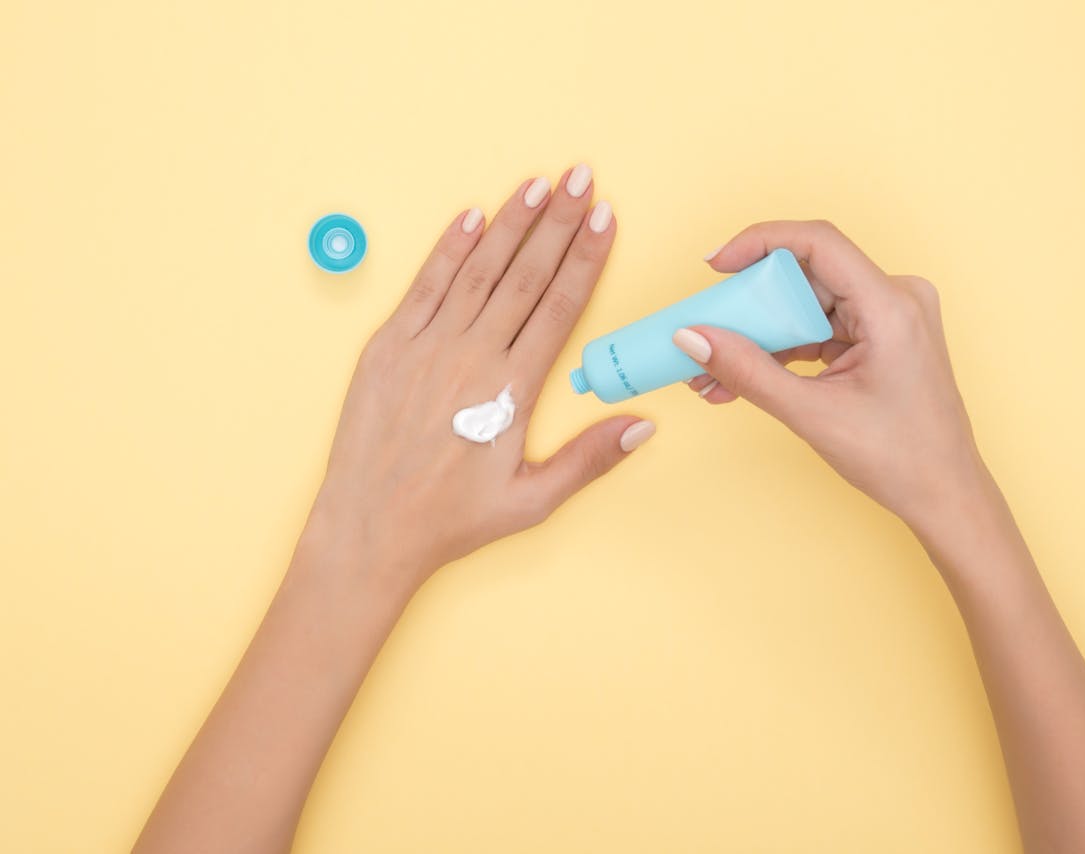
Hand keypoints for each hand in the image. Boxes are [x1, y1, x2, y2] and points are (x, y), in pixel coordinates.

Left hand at [301, 167, 653, 597]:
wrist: (369, 529)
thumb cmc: (451, 521)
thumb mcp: (532, 502)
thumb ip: (590, 458)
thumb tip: (645, 425)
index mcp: (510, 390)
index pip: (559, 306)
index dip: (586, 258)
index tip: (606, 219)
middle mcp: (470, 357)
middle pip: (524, 275)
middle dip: (558, 223)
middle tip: (581, 178)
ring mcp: (424, 347)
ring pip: (477, 270)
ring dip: (509, 223)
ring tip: (538, 184)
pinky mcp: (386, 348)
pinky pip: (423, 287)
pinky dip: (447, 249)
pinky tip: (470, 216)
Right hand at [676, 220, 986, 535]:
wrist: (944, 495)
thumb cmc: (901, 459)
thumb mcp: (812, 414)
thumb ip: (747, 372)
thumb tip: (693, 338)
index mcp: (892, 307)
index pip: (818, 243)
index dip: (760, 242)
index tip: (716, 264)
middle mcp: (898, 299)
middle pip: (807, 277)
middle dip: (750, 308)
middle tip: (705, 333)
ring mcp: (892, 317)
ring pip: (809, 306)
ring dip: (761, 337)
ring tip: (713, 373)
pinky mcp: (883, 337)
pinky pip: (822, 328)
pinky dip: (784, 351)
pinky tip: (744, 378)